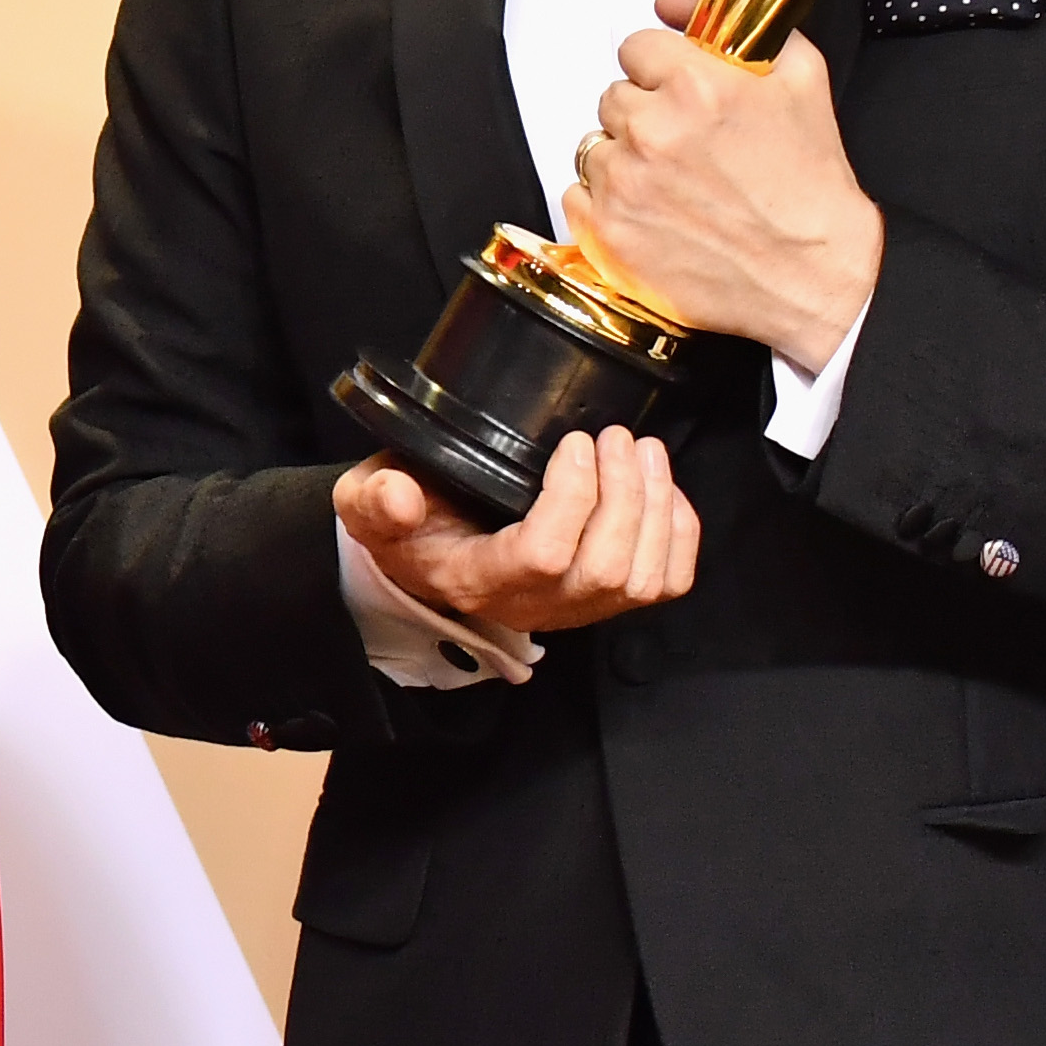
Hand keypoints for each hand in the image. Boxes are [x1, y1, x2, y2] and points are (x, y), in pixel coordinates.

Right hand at [337, 429, 700, 637]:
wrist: (425, 552)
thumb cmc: (406, 520)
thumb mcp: (367, 504)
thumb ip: (374, 500)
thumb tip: (400, 496)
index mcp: (475, 578)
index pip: (542, 556)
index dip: (572, 498)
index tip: (573, 443)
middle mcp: (532, 605)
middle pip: (606, 568)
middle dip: (625, 494)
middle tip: (617, 437)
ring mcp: (575, 608)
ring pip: (643, 578)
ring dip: (657, 508)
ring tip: (644, 451)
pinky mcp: (607, 600)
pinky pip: (665, 582)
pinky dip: (679, 534)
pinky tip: (662, 489)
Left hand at [566, 0, 882, 372]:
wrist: (813, 275)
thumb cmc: (810, 181)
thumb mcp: (802, 77)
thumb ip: (740, 22)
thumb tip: (671, 3)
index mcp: (695, 85)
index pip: (636, 47)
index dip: (661, 69)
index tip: (680, 91)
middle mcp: (651, 130)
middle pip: (613, 97)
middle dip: (646, 114)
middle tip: (687, 146)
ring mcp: (623, 183)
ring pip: (595, 145)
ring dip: (626, 159)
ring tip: (676, 185)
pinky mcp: (606, 231)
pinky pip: (577, 195)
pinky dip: (607, 202)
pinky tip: (654, 213)